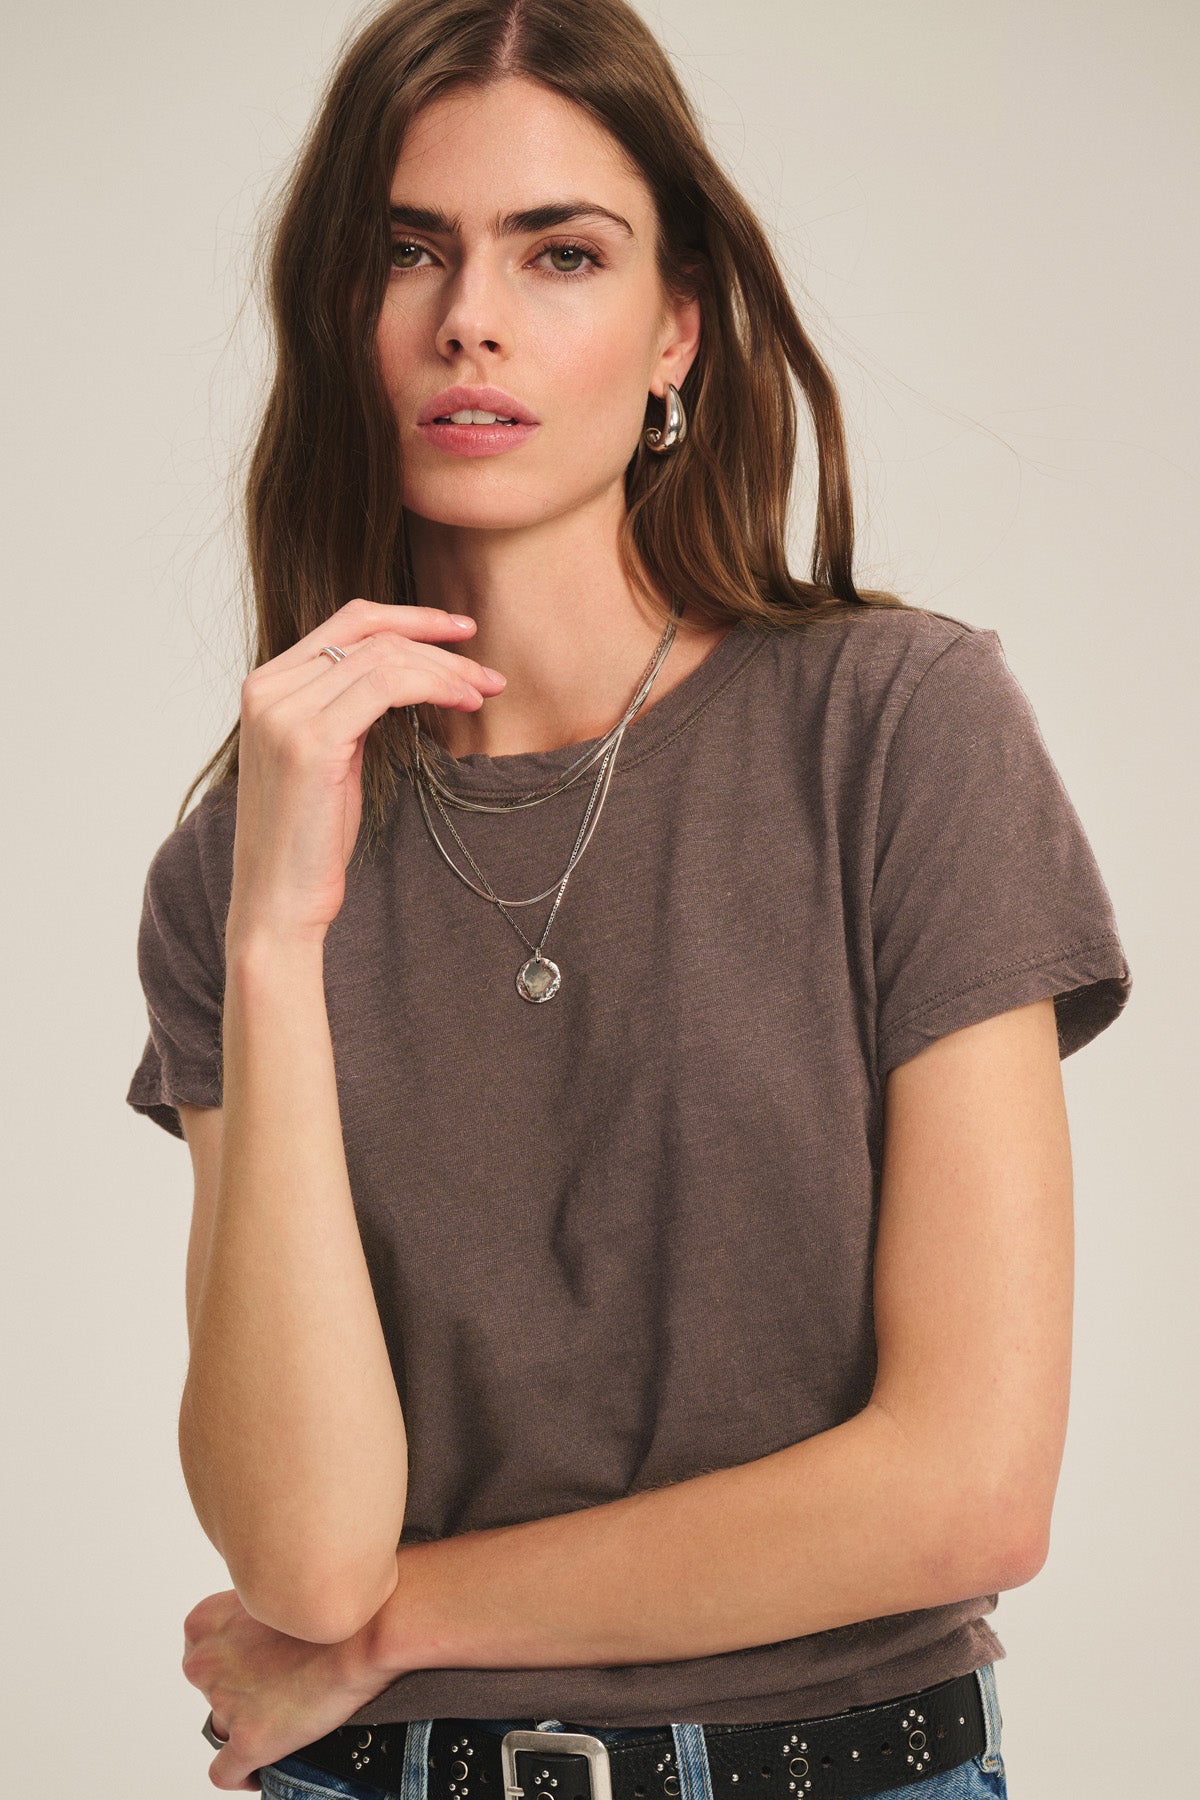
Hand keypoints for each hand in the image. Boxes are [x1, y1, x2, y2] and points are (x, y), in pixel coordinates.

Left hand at [182, 1585, 400, 1791]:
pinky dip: (242, 1775)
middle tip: (275, 1688)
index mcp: (204, 1624)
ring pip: (222, 1728)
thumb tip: (256, 1635)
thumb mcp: (271, 1594)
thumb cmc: (327, 1606)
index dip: (229, 1665)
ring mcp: (225, 1704)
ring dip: (246, 1727)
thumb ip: (249, 1615)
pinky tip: (259, 1770)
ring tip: (280, 1720)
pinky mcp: (249, 1740)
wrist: (363, 1631)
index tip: (252, 1668)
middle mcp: (205, 1665)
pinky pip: (226, 1773)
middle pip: (211, 1692)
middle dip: (238, 1694)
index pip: (201, 1656)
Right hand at [228, 598, 505, 948]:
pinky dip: (434, 686)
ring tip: (483, 691)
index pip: (347, 623)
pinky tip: (462, 702)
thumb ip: (347, 708)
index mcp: (267, 686)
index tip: (459, 630)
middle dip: (437, 645)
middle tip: (486, 673)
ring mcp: (284, 712)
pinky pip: (386, 687)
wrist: (279, 900)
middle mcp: (268, 689)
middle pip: (369, 634)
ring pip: (384, 657)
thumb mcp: (329, 757)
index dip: (409, 618)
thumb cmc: (309, 838)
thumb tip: (401, 674)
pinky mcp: (310, 741)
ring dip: (445, 670)